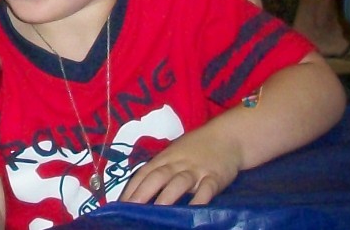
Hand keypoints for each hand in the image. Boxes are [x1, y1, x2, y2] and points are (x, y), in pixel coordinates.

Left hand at [117, 127, 239, 205]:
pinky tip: (192, 211)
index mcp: (165, 158)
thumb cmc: (196, 148)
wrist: (228, 137)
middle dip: (143, 193)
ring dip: (166, 197)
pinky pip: (206, 190)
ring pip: (179, 183)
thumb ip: (160, 170)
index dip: (132, 188)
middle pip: (157, 176)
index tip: (120, 204)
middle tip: (131, 209)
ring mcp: (196, 170)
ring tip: (156, 213)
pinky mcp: (215, 177)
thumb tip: (140, 191)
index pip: (144, 173)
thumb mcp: (174, 154)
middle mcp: (177, 163)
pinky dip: (199, 200)